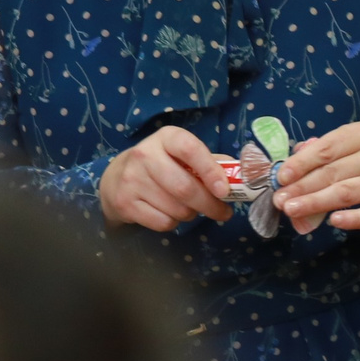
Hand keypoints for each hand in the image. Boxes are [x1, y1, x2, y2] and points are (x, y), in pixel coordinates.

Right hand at [99, 126, 230, 231]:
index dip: (211, 171)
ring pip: (177, 209)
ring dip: (191, 214)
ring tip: (189, 208)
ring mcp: (132, 180)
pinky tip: (168, 212)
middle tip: (223, 213)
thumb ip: (212, 163)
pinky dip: (174, 223)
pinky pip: (163, 222)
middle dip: (210, 205)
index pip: (191, 149)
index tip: (225, 191)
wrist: (115, 179)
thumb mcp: (183, 156)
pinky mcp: (124, 203)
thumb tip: (243, 176)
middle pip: (185, 188)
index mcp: (166, 138)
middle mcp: (145, 155)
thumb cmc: (162, 165)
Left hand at [275, 121, 359, 235]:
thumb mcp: (353, 148)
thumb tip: (290, 164)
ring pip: (346, 193)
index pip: (327, 149)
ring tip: (293, 211)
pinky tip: (333, 221)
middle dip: (302, 187)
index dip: (301, 163)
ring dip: (316, 203)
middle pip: (333, 172)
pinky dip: (351, 219)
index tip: (282, 177)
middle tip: (280, 201)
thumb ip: (323, 151)